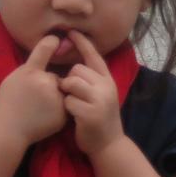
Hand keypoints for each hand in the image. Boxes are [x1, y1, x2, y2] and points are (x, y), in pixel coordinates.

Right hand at [0, 33, 68, 149]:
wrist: (9, 130)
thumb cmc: (7, 102)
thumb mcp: (12, 78)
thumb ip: (29, 68)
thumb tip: (45, 61)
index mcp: (30, 72)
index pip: (44, 50)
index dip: (51, 42)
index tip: (57, 38)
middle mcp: (46, 83)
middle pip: (54, 76)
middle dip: (48, 82)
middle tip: (34, 95)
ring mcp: (56, 100)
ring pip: (60, 91)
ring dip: (54, 95)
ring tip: (39, 107)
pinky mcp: (63, 115)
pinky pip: (64, 105)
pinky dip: (57, 109)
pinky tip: (44, 115)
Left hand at [60, 30, 124, 157]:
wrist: (108, 146)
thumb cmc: (98, 117)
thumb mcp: (100, 95)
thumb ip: (91, 79)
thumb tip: (73, 63)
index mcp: (108, 81)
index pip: (94, 56)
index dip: (82, 43)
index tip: (70, 31)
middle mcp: (107, 87)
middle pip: (76, 70)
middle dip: (70, 80)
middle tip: (77, 96)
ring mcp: (100, 100)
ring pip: (71, 82)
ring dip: (67, 94)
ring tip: (75, 105)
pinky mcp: (90, 113)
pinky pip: (68, 101)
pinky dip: (67, 108)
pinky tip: (76, 117)